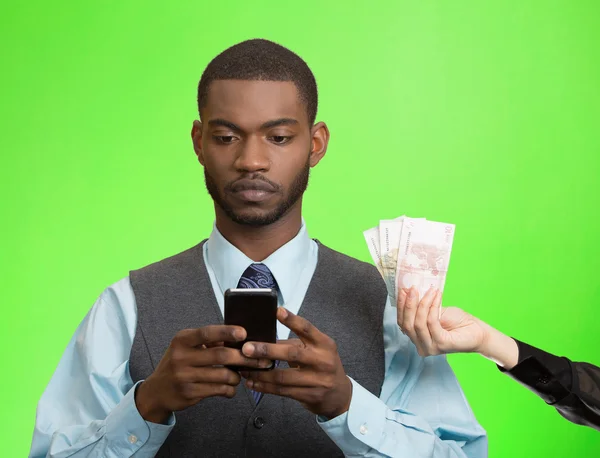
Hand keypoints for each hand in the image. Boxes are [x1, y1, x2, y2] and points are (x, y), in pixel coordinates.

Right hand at [135, 325, 271, 423]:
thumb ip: (209, 342)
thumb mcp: (187, 347)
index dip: (227, 332)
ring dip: (237, 376)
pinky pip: (218, 389)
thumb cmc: (178, 363)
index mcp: (182, 340)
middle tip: (258, 359)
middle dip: (243, 358)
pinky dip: (230, 389)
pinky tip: (230, 388)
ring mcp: (184, 376)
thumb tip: (239, 339)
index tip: (244, 333)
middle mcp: (181, 356)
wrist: (156, 390)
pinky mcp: (189, 393)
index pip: (207, 333)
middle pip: (220, 355)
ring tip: (239, 375)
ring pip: (223, 375)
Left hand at [240, 307, 351, 418]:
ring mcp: (317, 380)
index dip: (292, 320)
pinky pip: (283, 391)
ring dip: (260, 373)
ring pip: (283, 376)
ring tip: (244, 368)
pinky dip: (265, 387)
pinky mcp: (310, 396)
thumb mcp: (316, 350)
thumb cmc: (322, 365)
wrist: (339, 395)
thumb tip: (264, 336)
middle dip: (267, 350)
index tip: (277, 311)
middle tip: (247, 348)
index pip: (307, 329)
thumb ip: (295, 343)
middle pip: (292, 353)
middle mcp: (322, 361)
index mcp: (324, 344)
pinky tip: (252, 383)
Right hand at [397, 286, 490, 356]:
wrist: (479, 332)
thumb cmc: (458, 322)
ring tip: (430, 290)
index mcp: (417, 339)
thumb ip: (422, 308)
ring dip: (423, 303)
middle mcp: (421, 346)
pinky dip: (432, 307)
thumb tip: (409, 291)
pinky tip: (437, 297)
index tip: (403, 290)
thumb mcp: (436, 312)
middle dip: (408, 304)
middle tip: (413, 288)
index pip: (402, 323)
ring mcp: (430, 347)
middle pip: (407, 324)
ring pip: (418, 323)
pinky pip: (431, 322)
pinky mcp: (441, 344)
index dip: (400, 306)